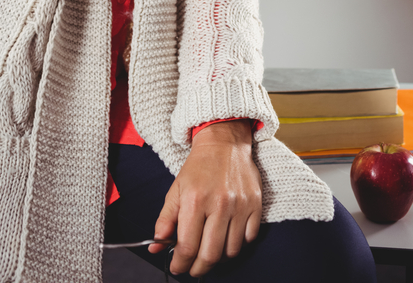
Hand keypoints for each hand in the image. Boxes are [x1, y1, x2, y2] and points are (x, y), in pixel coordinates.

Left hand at [149, 119, 261, 277]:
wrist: (224, 143)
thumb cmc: (198, 167)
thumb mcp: (176, 190)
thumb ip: (165, 220)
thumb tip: (156, 247)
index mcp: (195, 200)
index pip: (187, 247)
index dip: (180, 264)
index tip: (177, 267)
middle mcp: (219, 204)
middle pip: (210, 255)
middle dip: (198, 268)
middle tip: (193, 268)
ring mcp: (240, 205)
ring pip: (231, 250)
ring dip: (219, 257)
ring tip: (210, 249)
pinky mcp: (255, 203)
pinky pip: (249, 238)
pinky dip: (238, 244)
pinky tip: (228, 236)